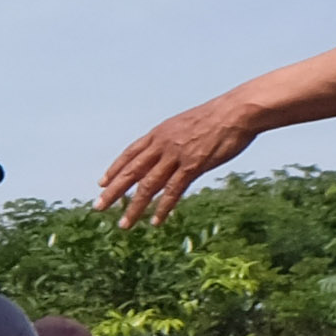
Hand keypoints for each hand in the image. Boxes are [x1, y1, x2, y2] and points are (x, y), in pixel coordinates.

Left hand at [97, 92, 264, 228]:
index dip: (115, 169)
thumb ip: (175, 138)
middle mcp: (162, 144)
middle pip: (131, 171)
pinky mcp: (193, 166)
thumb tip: (171, 148)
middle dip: (114, 191)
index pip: (130, 153)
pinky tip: (156, 221)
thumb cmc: (218, 117)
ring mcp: (176, 155)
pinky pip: (173, 190)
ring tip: (124, 224)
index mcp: (160, 133)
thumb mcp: (187, 124)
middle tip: (98, 207)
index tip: (102, 183)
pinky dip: (163, 208)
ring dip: (134, 207)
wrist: (237, 111)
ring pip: (148, 185)